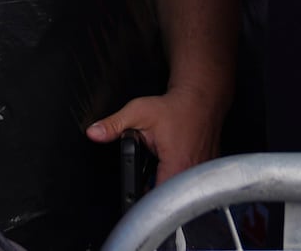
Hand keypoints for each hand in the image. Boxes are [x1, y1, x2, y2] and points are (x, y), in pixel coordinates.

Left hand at [86, 84, 225, 183]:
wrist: (197, 100)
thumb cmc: (173, 107)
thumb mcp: (138, 112)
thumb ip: (114, 125)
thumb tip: (94, 133)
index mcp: (177, 162)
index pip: (161, 196)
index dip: (145, 200)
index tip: (135, 196)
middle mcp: (192, 170)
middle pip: (171, 196)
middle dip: (154, 193)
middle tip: (143, 180)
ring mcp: (201, 171)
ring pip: (181, 191)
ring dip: (167, 186)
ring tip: (156, 172)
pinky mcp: (205, 169)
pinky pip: (190, 183)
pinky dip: (179, 179)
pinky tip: (169, 169)